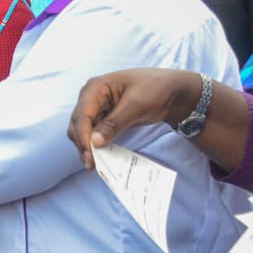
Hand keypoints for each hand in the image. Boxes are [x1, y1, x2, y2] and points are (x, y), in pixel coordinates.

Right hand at [67, 69, 202, 167]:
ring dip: (87, 146)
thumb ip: (114, 123)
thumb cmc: (156, 89)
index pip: (81, 115)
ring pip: (83, 131)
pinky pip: (94, 133)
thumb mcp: (136, 105)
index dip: (82, 137)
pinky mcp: (105, 118)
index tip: (90, 156)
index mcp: (95, 87)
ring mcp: (97, 108)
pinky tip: (101, 157)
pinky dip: (96, 145)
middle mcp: (91, 97)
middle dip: (82, 144)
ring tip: (95, 164)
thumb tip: (94, 142)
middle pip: (78, 124)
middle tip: (92, 165)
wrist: (174, 91)